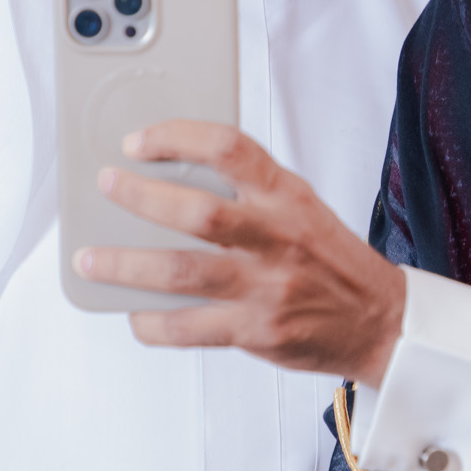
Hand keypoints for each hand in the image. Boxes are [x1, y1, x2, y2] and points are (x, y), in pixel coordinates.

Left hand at [74, 120, 405, 382]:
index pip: (229, 149)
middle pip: (198, 212)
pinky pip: (188, 328)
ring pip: (181, 272)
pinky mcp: (256, 332)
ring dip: (125, 265)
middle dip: (140, 196)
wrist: (380, 322)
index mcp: (288, 196)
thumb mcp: (301, 207)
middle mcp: (277, 239)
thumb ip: (250, 191)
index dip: (177, 138)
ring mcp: (265, 288)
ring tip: (90, 259)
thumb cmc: (331, 260)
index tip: (139, 142)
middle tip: (106, 185)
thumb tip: (173, 176)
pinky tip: (134, 315)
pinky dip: (151, 323)